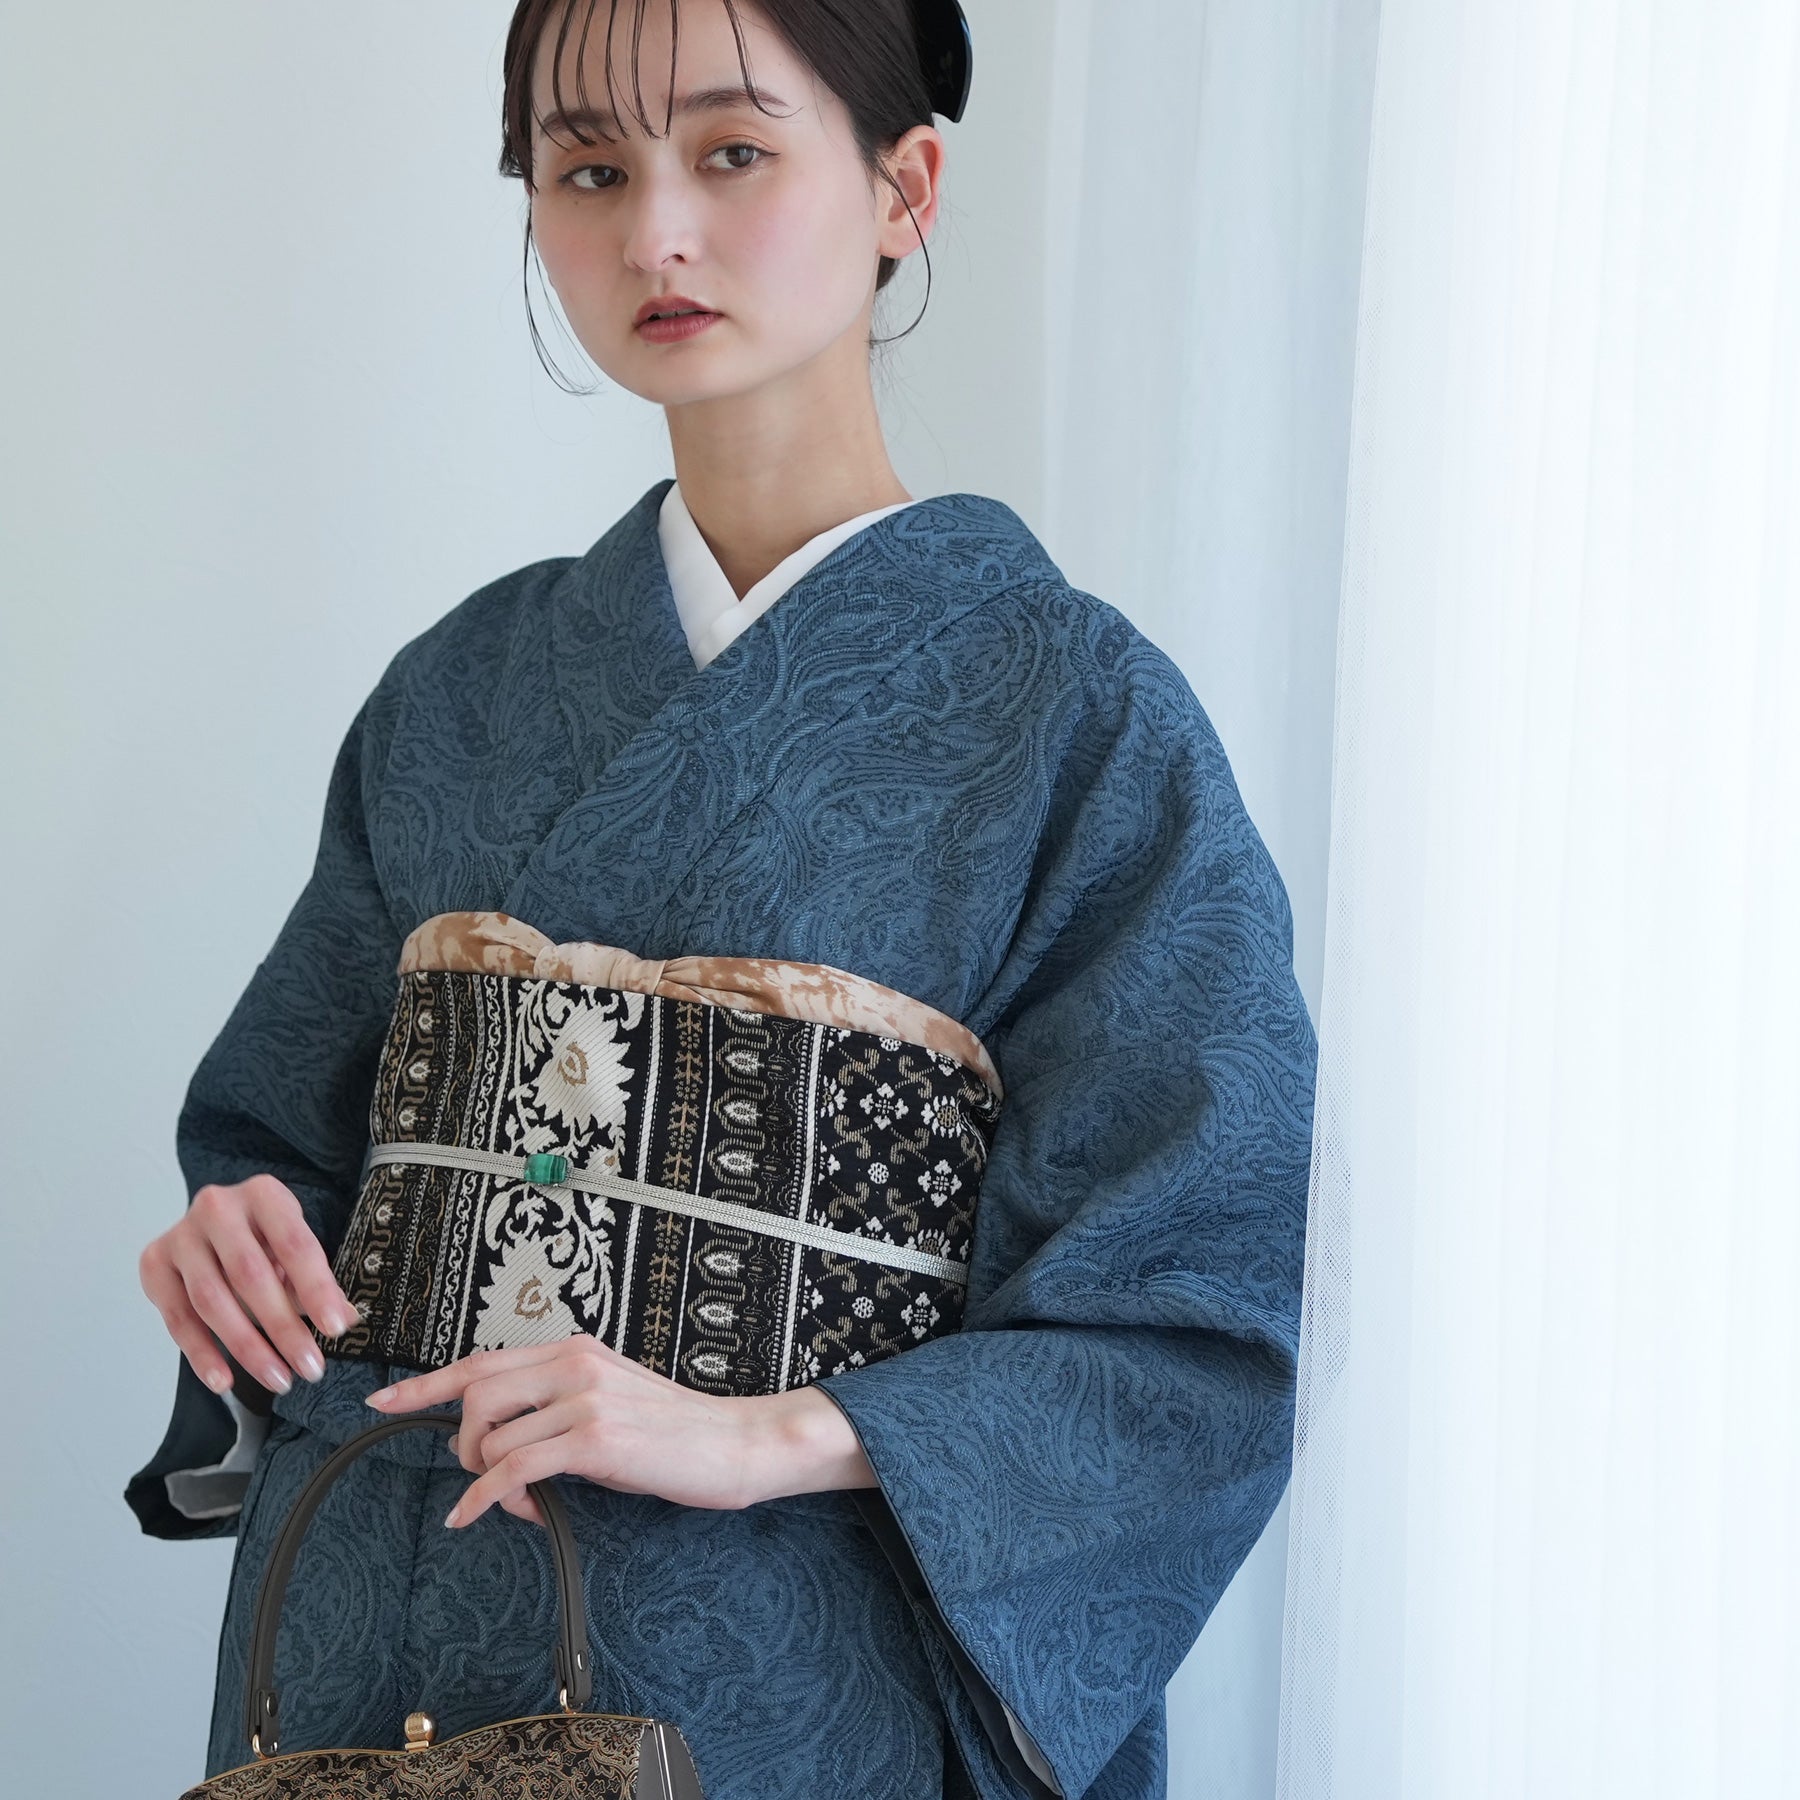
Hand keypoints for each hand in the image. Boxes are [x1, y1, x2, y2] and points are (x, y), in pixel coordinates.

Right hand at [138, 1174, 359, 1397]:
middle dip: (283, 1328)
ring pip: (211, 1301)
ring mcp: (181, 1235)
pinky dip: (201, 1354)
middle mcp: (218, 1207)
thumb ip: (317, 1283)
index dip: (316, 1289)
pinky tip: (224, 1381)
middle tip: (310, 1367)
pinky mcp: (154, 1263)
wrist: (213, 1223)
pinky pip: (178, 1318)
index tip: (335, 1329)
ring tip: (279, 1379)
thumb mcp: (295, 1250)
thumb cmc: (263, 1239)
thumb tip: (347, 1319)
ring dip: (246, 1348)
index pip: (295, 1245)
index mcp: (263, 1194)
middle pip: (250, 1276)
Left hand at [363, 1336, 877, 1527]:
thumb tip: (504, 1443)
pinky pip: (514, 1469)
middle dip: (460, 1442)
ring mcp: (584, 1398)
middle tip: (477, 1475)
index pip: (483, 1359)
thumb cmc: (674, 1431)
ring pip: (491, 1437)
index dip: (426, 1381)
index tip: (384, 1397)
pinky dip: (486, 1497)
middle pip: (475, 1393)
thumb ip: (557, 1406)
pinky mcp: (594, 1439)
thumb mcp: (609, 1402)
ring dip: (486, 1479)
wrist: (735, 1442)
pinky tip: (484, 1514)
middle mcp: (575, 1363)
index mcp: (575, 1349)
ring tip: (515, 1502)